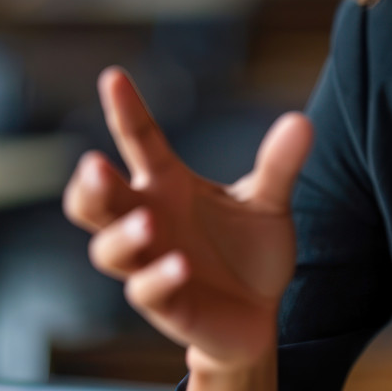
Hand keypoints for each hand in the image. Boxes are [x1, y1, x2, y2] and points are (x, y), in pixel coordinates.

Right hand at [62, 67, 313, 375]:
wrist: (260, 314)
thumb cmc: (248, 250)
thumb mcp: (268, 201)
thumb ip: (279, 164)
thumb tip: (303, 121)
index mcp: (168, 185)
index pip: (138, 141)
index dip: (125, 110)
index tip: (113, 76)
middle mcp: (149, 220)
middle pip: (95, 201)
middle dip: (89, 185)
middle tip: (94, 165)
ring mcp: (151, 263)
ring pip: (108, 249)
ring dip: (122, 236)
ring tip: (148, 223)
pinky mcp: (165, 304)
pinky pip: (147, 291)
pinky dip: (159, 277)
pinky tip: (181, 266)